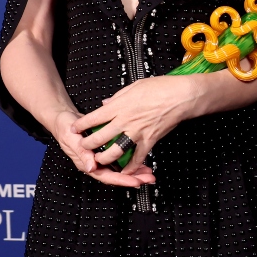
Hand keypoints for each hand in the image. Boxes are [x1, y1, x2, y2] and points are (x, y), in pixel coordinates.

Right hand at [49, 110, 154, 186]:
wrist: (65, 118)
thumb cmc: (65, 128)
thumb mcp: (71, 138)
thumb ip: (81, 152)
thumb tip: (91, 167)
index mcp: (86, 163)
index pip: (106, 176)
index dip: (121, 180)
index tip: (135, 181)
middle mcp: (95, 162)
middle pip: (116, 175)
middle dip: (134, 178)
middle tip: (148, 178)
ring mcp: (101, 156)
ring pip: (120, 168)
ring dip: (135, 170)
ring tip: (149, 172)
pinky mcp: (106, 148)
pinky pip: (120, 157)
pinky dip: (131, 158)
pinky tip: (142, 159)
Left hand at [73, 75, 197, 173]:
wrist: (182, 96)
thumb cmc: (161, 87)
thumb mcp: (135, 86)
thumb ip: (117, 97)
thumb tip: (106, 103)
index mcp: (120, 106)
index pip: (94, 117)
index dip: (81, 125)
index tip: (75, 128)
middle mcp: (125, 120)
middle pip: (100, 137)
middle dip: (88, 144)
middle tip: (83, 147)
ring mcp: (137, 132)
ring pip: (115, 151)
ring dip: (105, 157)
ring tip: (99, 159)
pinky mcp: (149, 140)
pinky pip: (138, 157)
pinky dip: (131, 166)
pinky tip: (125, 170)